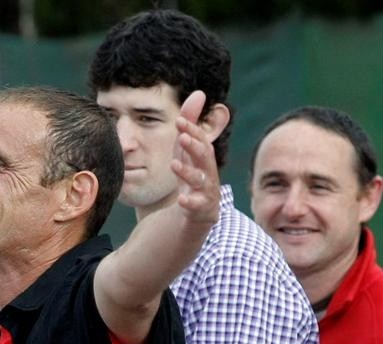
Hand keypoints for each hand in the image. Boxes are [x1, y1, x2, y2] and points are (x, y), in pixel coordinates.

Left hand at [170, 90, 220, 224]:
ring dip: (187, 172)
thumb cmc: (192, 173)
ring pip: (199, 181)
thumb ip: (190, 123)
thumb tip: (199, 93)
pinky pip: (197, 206)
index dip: (192, 130)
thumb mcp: (186, 148)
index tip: (179, 121)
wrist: (197, 211)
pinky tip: (181, 199)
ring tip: (174, 165)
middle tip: (182, 137)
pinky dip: (190, 202)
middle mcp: (208, 172)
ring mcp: (206, 191)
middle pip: (204, 157)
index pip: (200, 140)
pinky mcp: (201, 209)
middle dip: (194, 147)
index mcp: (204, 156)